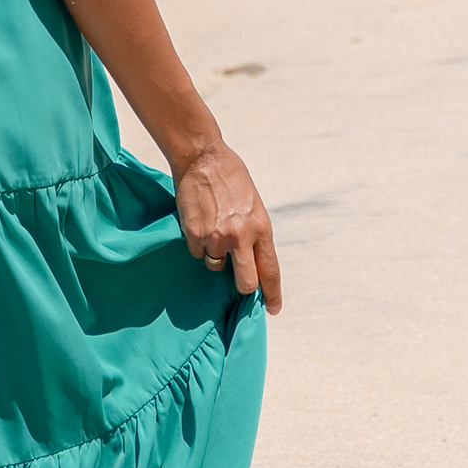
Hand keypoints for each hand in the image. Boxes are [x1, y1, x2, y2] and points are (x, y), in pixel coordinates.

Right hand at [172, 143, 281, 313]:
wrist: (203, 158)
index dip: (272, 295)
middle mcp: (240, 237)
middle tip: (238, 281)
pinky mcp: (194, 235)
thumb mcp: (253, 206)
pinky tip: (200, 221)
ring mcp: (216, 238)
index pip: (270, 271)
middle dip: (243, 286)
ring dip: (215, 256)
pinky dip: (198, 244)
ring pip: (216, 266)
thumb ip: (254, 233)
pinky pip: (197, 252)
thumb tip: (252, 261)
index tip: (273, 309)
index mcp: (261, 229)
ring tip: (213, 229)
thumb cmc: (231, 179)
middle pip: (245, 283)